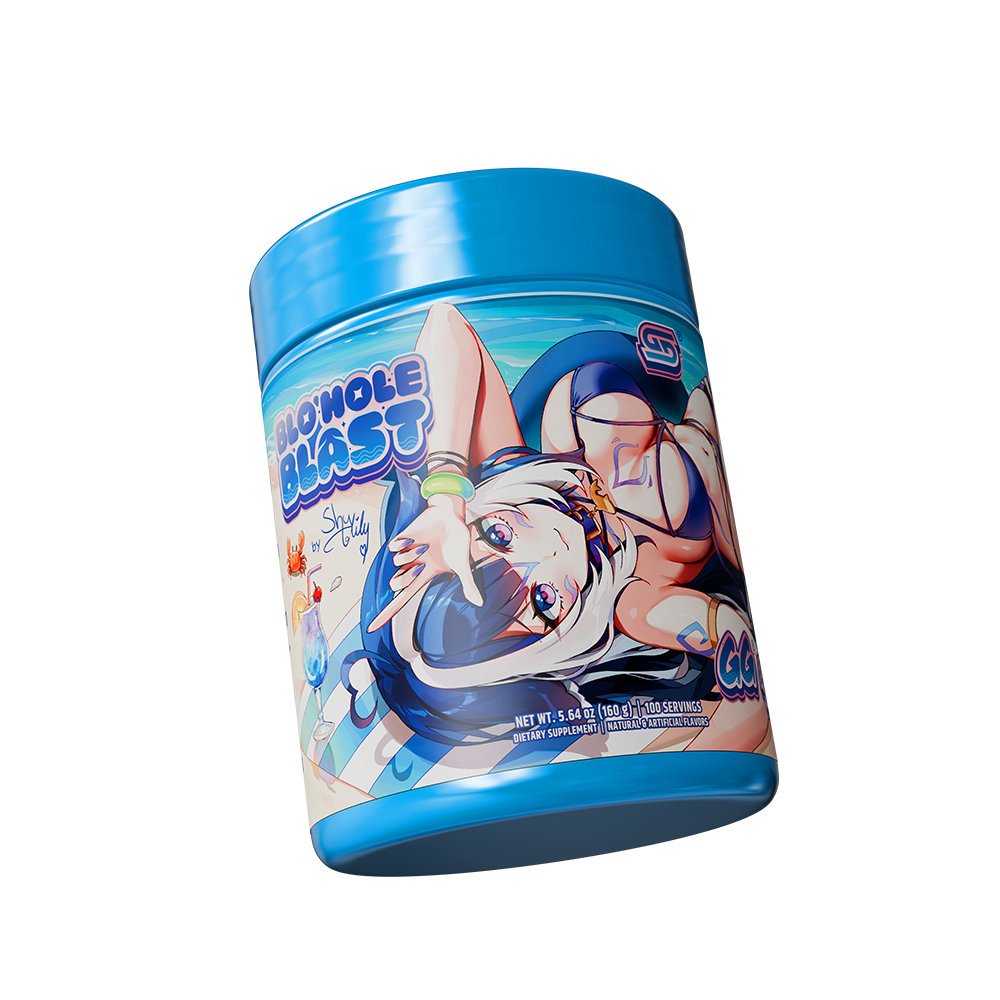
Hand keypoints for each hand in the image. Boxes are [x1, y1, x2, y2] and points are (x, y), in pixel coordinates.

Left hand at [367, 493, 483, 632]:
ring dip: (410, 556)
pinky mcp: (403, 537)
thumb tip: (479, 603)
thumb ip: (468, 584)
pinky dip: (402, 544)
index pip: (403, 599)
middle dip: (406, 577)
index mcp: (425, 576)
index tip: (371, 626)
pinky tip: (413, 538)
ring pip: (396, 563)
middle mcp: (414, 566)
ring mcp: (407, 551)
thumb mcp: (463, 564)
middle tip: (421, 565)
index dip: (387, 612)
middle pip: (396, 584)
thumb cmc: (458, 540)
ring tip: (424, 546)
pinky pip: (393, 547)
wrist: (452, 515)